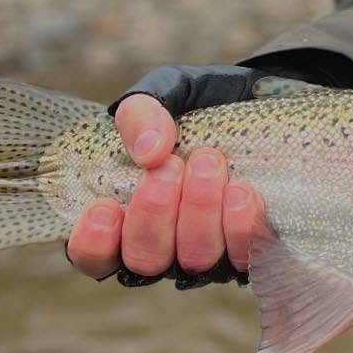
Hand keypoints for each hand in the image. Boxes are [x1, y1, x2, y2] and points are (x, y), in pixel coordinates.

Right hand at [65, 93, 268, 281]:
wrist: (259, 101)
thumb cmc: (200, 106)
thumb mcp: (165, 93)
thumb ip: (142, 113)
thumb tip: (149, 152)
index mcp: (128, 217)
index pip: (98, 257)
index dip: (94, 245)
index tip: (104, 207)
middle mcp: (166, 246)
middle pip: (145, 260)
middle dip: (154, 215)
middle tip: (169, 167)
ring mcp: (209, 254)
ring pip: (194, 260)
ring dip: (199, 212)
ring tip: (208, 163)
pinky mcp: (253, 251)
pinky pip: (245, 257)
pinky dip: (241, 227)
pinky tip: (241, 192)